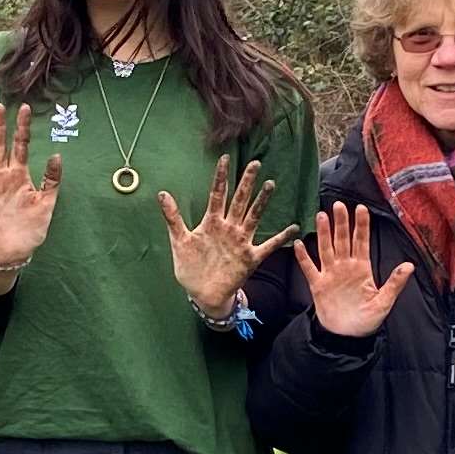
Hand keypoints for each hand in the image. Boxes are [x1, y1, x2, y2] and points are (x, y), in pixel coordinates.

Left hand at [159, 155, 274, 318]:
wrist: (203, 294)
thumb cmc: (191, 267)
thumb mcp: (179, 241)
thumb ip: (172, 217)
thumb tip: (161, 193)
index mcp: (211, 223)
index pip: (217, 194)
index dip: (221, 177)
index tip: (225, 159)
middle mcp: (229, 228)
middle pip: (239, 200)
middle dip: (246, 182)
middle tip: (255, 164)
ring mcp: (241, 242)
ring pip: (253, 217)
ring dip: (261, 202)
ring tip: (270, 184)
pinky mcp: (250, 258)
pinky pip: (268, 246)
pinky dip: (281, 238)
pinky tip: (293, 228)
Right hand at [291, 203, 412, 339]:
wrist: (347, 336)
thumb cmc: (367, 320)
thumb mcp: (384, 302)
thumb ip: (395, 283)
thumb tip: (409, 265)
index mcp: (362, 269)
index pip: (362, 242)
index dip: (361, 226)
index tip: (361, 209)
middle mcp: (345, 267)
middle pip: (343, 240)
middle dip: (342, 223)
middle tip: (339, 205)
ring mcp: (331, 275)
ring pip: (326, 249)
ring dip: (324, 233)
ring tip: (321, 216)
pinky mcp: (318, 285)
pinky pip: (309, 268)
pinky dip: (304, 257)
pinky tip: (299, 244)